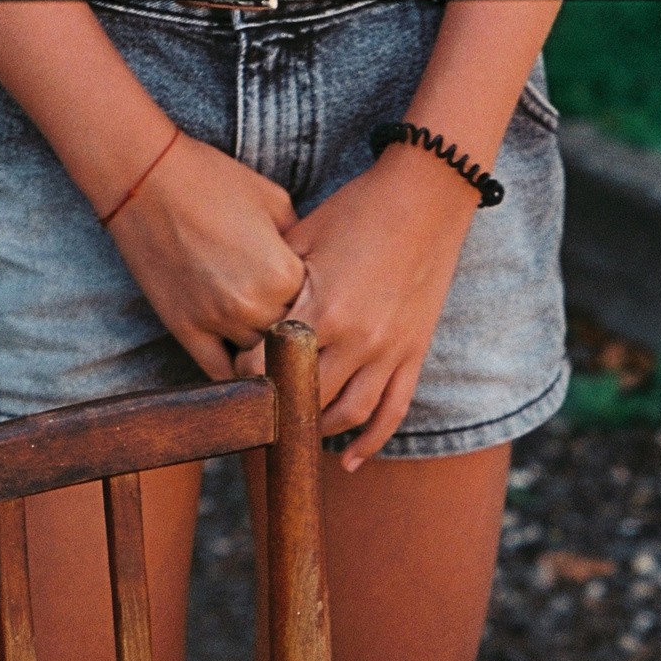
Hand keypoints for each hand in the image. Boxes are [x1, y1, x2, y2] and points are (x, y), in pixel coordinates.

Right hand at [106, 131, 308, 381]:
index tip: (319, 308)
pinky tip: (245, 375)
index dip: (319, 310)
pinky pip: (221, 374)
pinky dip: (235, 377)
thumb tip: (317, 276)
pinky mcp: (186, 330)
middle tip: (299, 339)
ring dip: (265, 357)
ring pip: (259, 363)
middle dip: (295, 339)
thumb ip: (303, 246)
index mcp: (285, 276)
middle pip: (291, 344)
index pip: (320, 314)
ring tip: (272, 353)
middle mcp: (256, 307)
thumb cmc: (213, 181)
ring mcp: (218, 322)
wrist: (144, 178)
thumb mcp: (277, 203)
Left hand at [257, 146, 481, 469]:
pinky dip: (370, 442)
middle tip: (258, 417)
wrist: (426, 198)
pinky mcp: (412, 356)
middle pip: (307, 398)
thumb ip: (278, 279)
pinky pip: (391, 412)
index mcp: (323, 308)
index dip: (248, 376)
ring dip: (319, 430)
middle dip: (279, 410)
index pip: (271, 363)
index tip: (234, 381)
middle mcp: (357, 339)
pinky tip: (349, 462)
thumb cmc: (359, 209)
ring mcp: (389, 352)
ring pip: (348, 415)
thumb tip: (251, 311)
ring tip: (297, 433)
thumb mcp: (306, 237)